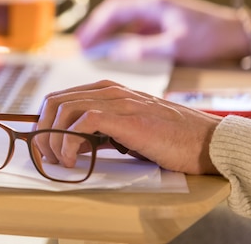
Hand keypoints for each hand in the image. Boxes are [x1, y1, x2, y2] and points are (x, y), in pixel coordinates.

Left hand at [35, 80, 221, 174]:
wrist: (207, 141)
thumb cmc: (171, 138)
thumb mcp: (128, 129)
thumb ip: (100, 131)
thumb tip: (70, 143)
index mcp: (108, 90)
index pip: (60, 98)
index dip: (45, 122)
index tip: (45, 146)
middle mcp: (109, 91)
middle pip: (55, 102)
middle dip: (42, 131)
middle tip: (46, 156)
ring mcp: (118, 101)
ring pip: (63, 110)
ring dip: (53, 139)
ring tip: (60, 161)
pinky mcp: (126, 117)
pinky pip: (82, 122)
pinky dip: (69, 142)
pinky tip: (74, 160)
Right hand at [76, 0, 250, 63]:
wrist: (241, 35)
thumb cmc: (211, 38)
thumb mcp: (176, 46)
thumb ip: (144, 49)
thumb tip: (114, 52)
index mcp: (153, 4)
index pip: (114, 9)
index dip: (95, 25)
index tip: (82, 42)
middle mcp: (153, 5)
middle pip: (116, 12)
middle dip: (97, 28)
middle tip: (81, 46)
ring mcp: (158, 14)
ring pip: (124, 19)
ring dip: (108, 33)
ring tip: (93, 50)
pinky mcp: (164, 24)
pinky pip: (135, 28)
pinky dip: (122, 38)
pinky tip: (118, 52)